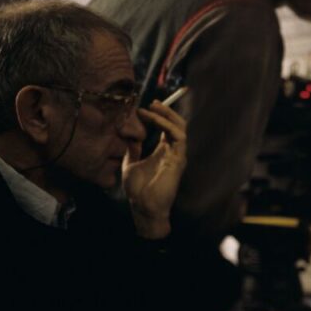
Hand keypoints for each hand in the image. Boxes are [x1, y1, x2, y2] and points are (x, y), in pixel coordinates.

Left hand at [122, 100, 187, 238]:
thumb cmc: (138, 190)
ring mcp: (177, 155)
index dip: (157, 115)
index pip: (166, 127)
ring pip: (180, 127)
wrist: (144, 207)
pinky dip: (166, 125)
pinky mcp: (178, 159)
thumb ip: (132, 150)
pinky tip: (153, 119)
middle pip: (177, 124)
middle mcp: (173, 151)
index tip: (141, 109)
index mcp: (163, 151)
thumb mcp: (130, 164)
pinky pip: (178, 136)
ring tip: (153, 107)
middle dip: (166, 111)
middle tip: (152, 102)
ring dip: (167, 115)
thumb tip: (130, 136)